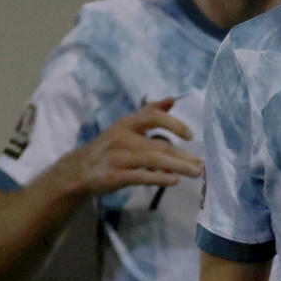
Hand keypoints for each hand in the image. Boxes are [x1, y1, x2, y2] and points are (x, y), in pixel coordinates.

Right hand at [62, 98, 202, 194]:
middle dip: (183, 155)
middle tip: (202, 165)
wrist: (78, 171)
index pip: (152, 116)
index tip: (190, 135)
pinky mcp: (114, 176)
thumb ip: (148, 113)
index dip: (174, 123)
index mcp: (127, 123)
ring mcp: (117, 157)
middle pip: (158, 144)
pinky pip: (140, 176)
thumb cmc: (109, 148)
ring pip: (152, 160)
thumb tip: (171, 100)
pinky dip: (158, 178)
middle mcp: (122, 137)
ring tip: (195, 173)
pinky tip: (174, 181)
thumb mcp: (126, 127)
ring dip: (177, 167)